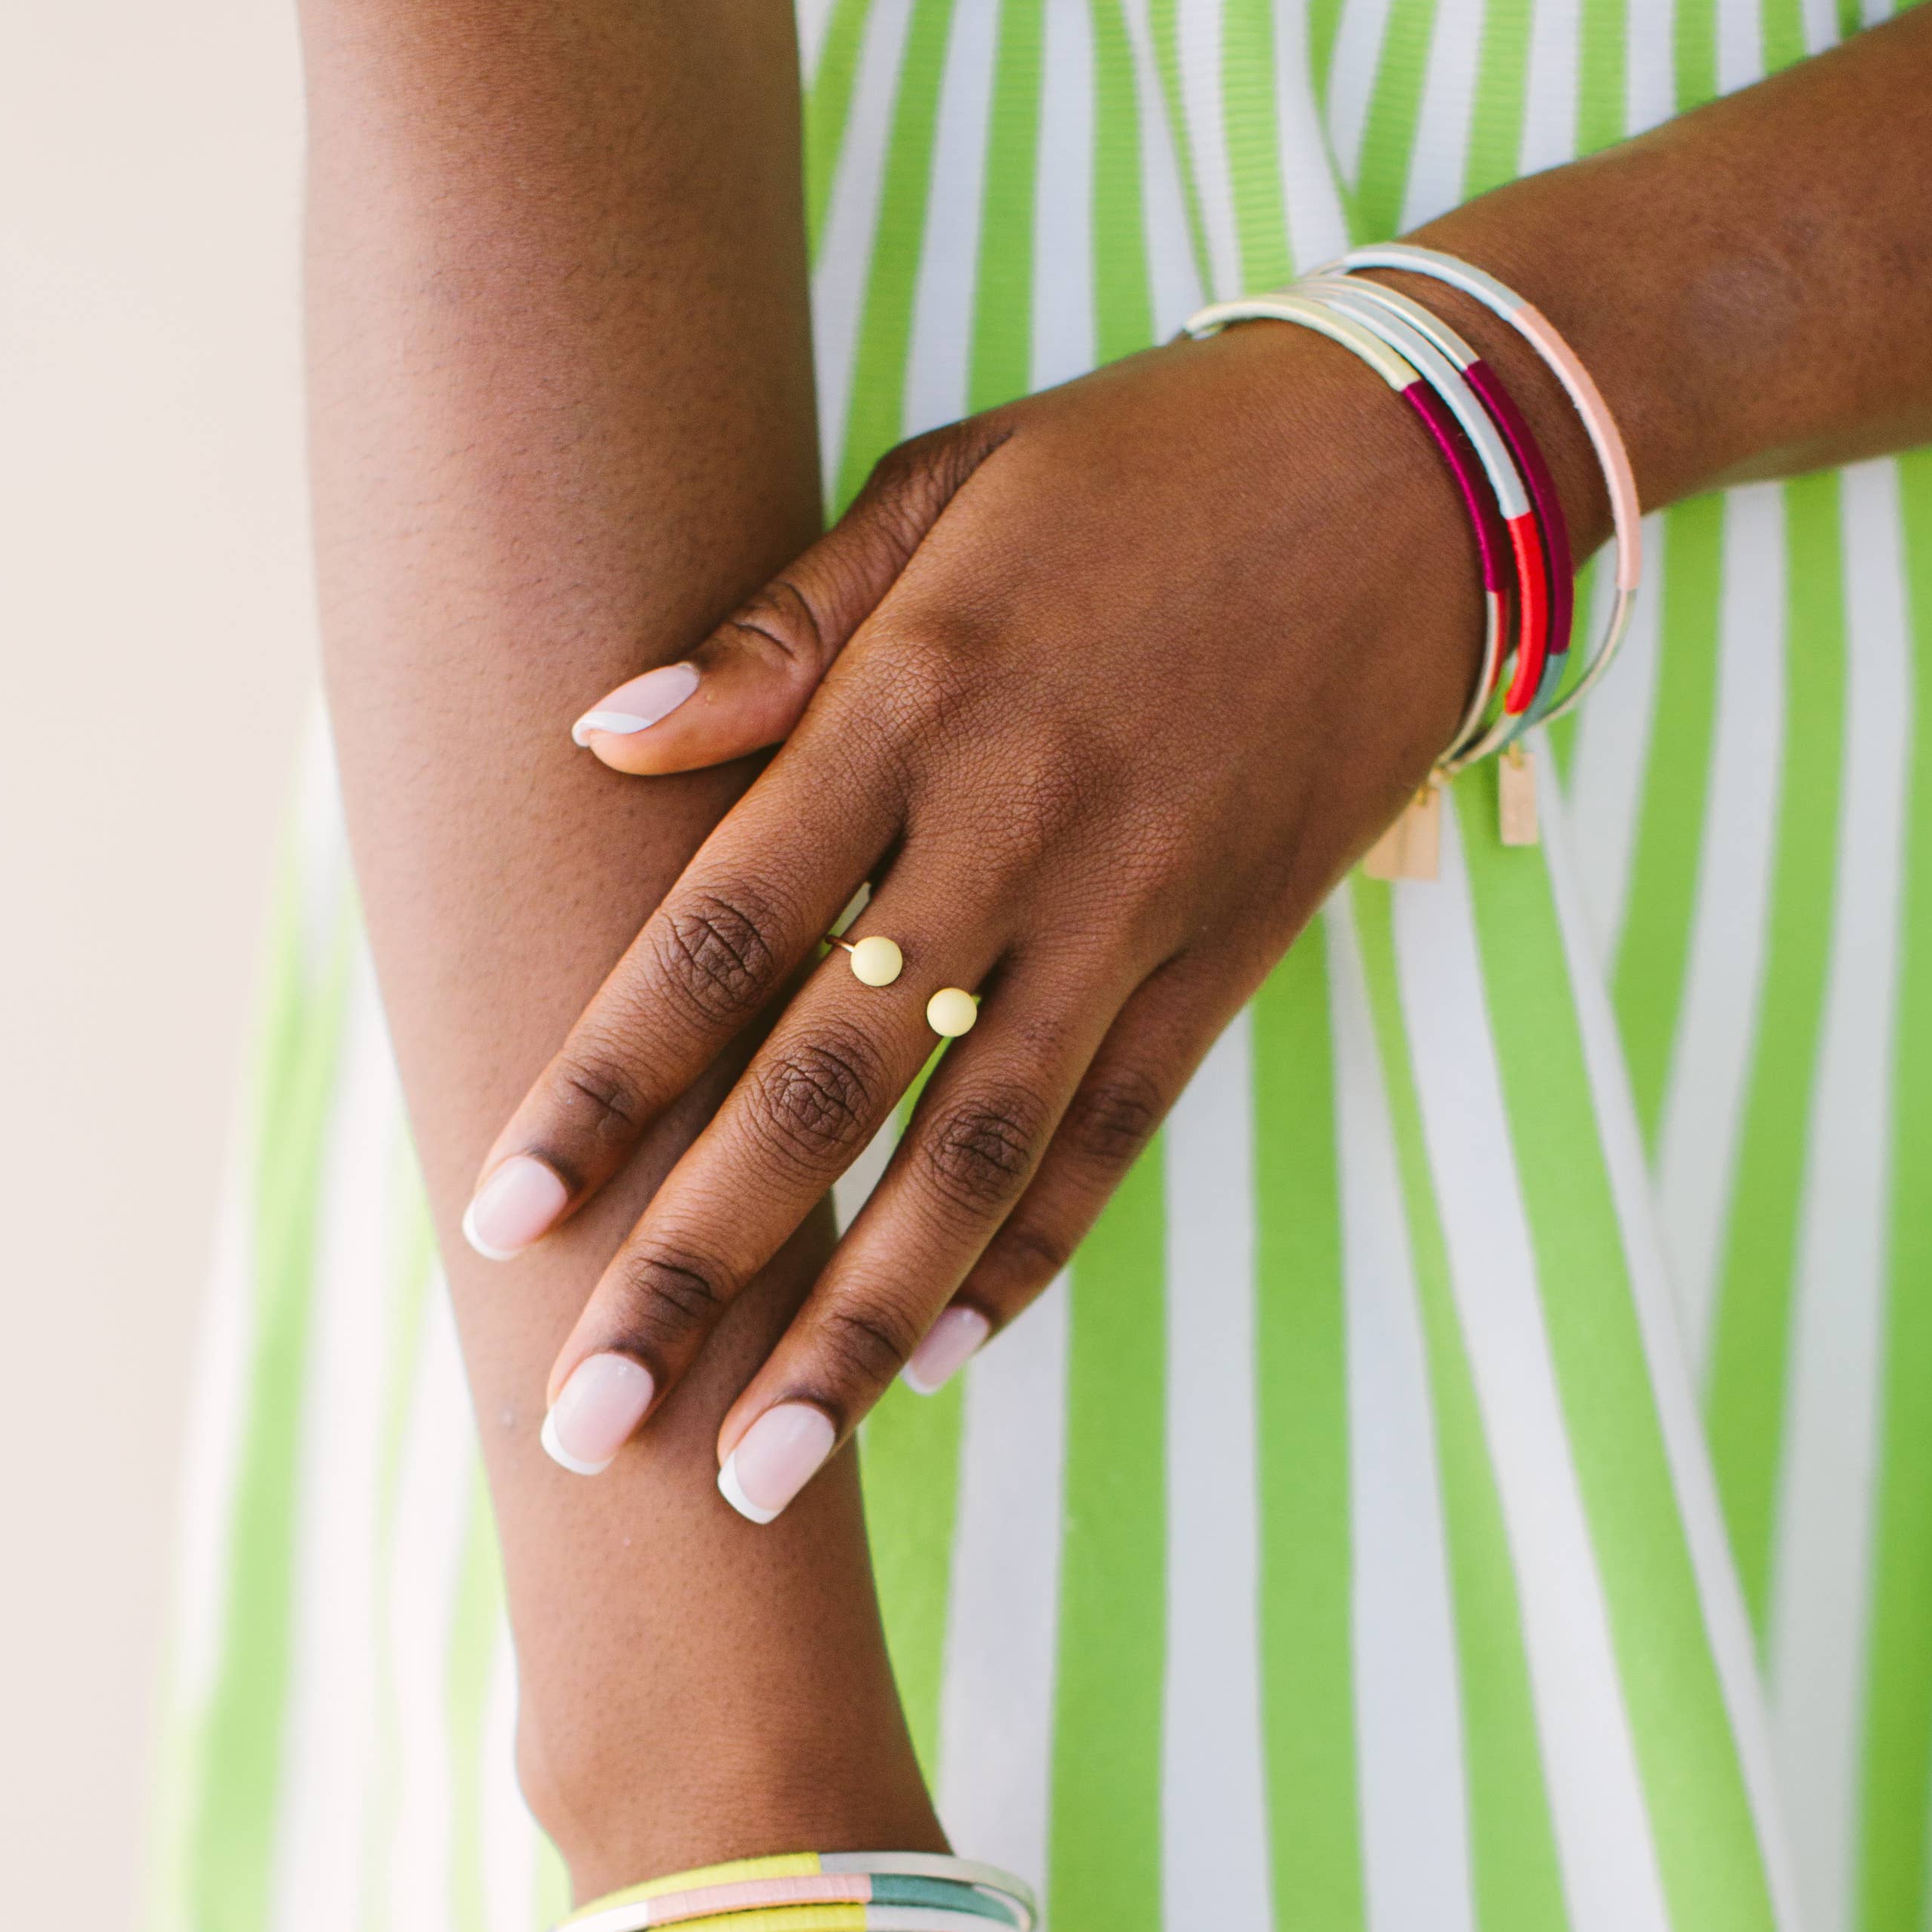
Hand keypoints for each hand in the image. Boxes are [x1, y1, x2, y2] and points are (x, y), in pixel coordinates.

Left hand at [461, 320, 1491, 1514]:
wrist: (1428, 471)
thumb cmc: (1148, 463)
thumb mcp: (947, 490)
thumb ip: (777, 633)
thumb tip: (601, 739)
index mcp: (916, 704)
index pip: (720, 934)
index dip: (603, 1085)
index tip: (503, 1220)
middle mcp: (1017, 832)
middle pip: (824, 1089)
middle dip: (696, 1268)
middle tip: (590, 1416)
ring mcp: (1135, 913)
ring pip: (972, 1159)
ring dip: (857, 1328)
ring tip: (759, 1468)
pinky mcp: (1230, 962)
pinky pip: (1113, 1140)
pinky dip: (1026, 1258)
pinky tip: (938, 1364)